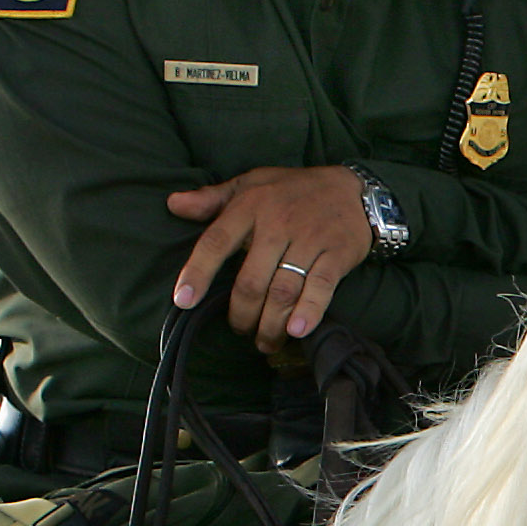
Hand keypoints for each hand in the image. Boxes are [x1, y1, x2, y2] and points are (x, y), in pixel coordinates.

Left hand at [166, 165, 374, 350]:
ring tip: (265, 342)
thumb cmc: (294, 189)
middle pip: (251, 280)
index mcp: (250, 206)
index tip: (183, 300)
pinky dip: (309, 311)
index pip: (216, 242)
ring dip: (271, 323)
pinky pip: (320, 287)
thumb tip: (173, 204)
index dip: (198, 272)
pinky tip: (297, 331)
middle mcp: (277, 223)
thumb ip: (213, 198)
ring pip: (283, 290)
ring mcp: (309, 240)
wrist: (353, 189)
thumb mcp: (252, 183)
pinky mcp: (336, 254)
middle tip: (240, 329)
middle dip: (242, 313)